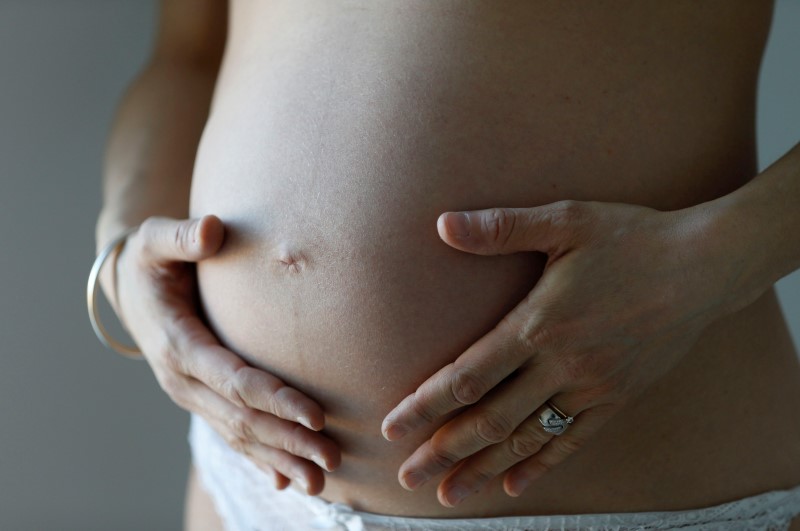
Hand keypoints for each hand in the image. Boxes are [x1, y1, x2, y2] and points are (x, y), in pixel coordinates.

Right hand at [110, 214, 339, 493]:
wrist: (128, 287)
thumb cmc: (152, 259)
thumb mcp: (156, 239)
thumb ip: (182, 236)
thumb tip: (211, 229)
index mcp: (178, 345)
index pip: (235, 379)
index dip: (275, 399)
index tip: (316, 415)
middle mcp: (183, 381)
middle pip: (243, 419)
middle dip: (288, 441)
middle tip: (332, 460)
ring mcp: (191, 395)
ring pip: (239, 435)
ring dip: (279, 459)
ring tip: (320, 483)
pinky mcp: (200, 399)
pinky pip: (231, 435)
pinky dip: (259, 459)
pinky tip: (285, 480)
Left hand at [382, 200, 728, 505]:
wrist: (705, 267)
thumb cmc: (631, 238)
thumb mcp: (567, 220)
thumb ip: (502, 227)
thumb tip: (443, 225)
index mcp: (540, 323)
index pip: (469, 375)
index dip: (426, 403)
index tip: (392, 426)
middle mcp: (562, 364)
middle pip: (490, 419)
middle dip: (443, 449)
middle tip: (408, 476)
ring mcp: (592, 387)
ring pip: (528, 439)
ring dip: (483, 468)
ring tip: (449, 494)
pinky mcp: (618, 398)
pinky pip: (574, 442)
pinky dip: (541, 466)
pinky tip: (515, 485)